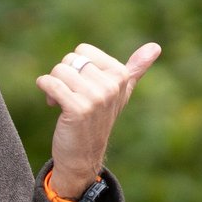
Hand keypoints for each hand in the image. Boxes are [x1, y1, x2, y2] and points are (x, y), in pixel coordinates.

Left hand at [36, 41, 162, 199]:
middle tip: (71, 96)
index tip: (83, 86)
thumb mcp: (121, 92)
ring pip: (59, 70)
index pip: (83, 50)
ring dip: (53, 85)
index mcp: (121, 75)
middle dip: (63, 76)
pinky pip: (50, 83)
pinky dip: (45, 89)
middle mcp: (111, 85)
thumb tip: (156, 46)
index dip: (77, 66)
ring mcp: (96, 98)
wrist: (83, 156)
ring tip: (62, 102)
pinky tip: (52, 103)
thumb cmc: (99, 119)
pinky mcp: (78, 109)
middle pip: (70, 59)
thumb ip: (136, 68)